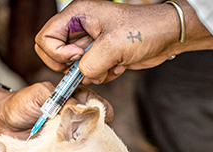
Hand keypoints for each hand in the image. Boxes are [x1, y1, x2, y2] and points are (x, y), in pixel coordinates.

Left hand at [0, 82, 113, 138]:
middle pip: (95, 122)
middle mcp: (72, 118)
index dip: (101, 108)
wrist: (1, 124)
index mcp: (70, 100)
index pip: (93, 102)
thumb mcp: (39, 94)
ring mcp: (67, 135)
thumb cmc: (20, 104)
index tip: (106, 114)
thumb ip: (59, 98)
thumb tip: (80, 108)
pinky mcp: (60, 150)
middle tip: (102, 132)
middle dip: (102, 127)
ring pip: (87, 138)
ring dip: (91, 142)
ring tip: (94, 145)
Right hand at [35, 0, 183, 83]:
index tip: (78, 57)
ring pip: (73, 68)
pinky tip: (118, 67)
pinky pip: (89, 73)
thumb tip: (81, 75)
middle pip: (55, 53)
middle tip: (90, 67)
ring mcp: (90, 43)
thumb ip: (89, 64)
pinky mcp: (101, 56)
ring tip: (111, 65)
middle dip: (72, 67)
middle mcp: (80, 28)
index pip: (45, 37)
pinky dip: (101, 75)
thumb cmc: (144, 30)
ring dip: (91, 73)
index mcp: (77, 15)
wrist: (166, 36)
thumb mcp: (113, 46)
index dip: (57, 52)